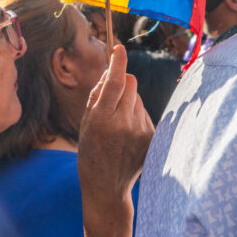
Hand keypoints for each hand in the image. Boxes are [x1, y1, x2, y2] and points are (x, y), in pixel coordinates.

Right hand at [77, 45, 153, 224]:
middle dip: (122, 82)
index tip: (119, 49)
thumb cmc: (91, 153)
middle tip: (112, 98)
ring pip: (138, 97)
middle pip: (131, 83)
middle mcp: (124, 124)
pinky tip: (128, 135)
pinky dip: (136, 116)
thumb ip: (97, 96)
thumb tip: (110, 72)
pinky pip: (145, 113)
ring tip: (118, 125)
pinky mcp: (151, 138)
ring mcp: (140, 132)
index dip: (118, 62)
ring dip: (129, 102)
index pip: (115, 82)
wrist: (107, 187)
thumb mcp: (85, 124)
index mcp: (102, 120)